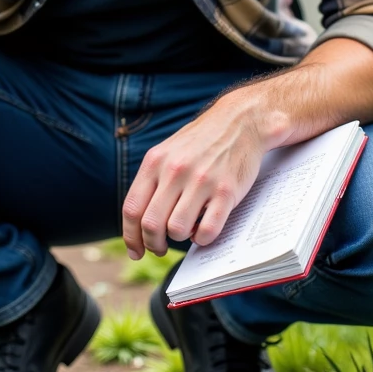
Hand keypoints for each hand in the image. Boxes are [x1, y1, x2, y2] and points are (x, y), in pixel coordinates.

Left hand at [122, 84, 269, 257]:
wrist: (241, 121)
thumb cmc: (202, 141)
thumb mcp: (168, 152)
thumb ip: (152, 181)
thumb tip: (138, 222)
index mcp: (155, 162)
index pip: (132, 209)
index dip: (131, 236)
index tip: (136, 250)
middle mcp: (175, 171)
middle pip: (151, 224)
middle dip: (153, 244)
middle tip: (160, 248)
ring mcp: (202, 181)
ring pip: (177, 230)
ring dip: (179, 238)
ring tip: (186, 231)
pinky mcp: (227, 191)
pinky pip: (207, 230)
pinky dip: (203, 239)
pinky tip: (204, 229)